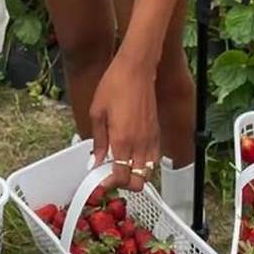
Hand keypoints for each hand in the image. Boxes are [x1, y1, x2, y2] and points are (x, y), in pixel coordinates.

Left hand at [89, 53, 159, 191]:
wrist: (136, 69)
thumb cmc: (115, 85)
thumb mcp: (97, 113)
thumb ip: (98, 140)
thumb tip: (96, 159)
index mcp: (122, 140)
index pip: (121, 176)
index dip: (110, 184)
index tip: (100, 183)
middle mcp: (139, 144)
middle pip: (139, 181)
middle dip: (125, 185)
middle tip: (112, 177)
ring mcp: (150, 139)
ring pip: (149, 173)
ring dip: (136, 175)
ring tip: (122, 168)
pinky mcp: (156, 133)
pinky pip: (154, 158)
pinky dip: (145, 164)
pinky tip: (133, 156)